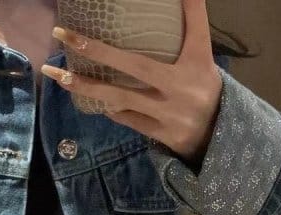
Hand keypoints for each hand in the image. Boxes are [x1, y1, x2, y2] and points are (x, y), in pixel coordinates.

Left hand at [41, 0, 222, 169]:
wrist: (220, 134)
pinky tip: (95, 101)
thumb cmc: (205, 86)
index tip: (121, 12)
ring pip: (122, 100)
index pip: (174, 36)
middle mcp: (178, 92)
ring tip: (60, 77)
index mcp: (190, 67)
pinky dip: (112, 110)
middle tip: (61, 35)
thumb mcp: (202, 54)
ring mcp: (168, 117)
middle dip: (95, 51)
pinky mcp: (162, 136)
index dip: (158, 20)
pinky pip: (129, 121)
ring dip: (89, 89)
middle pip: (133, 69)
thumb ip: (193, 21)